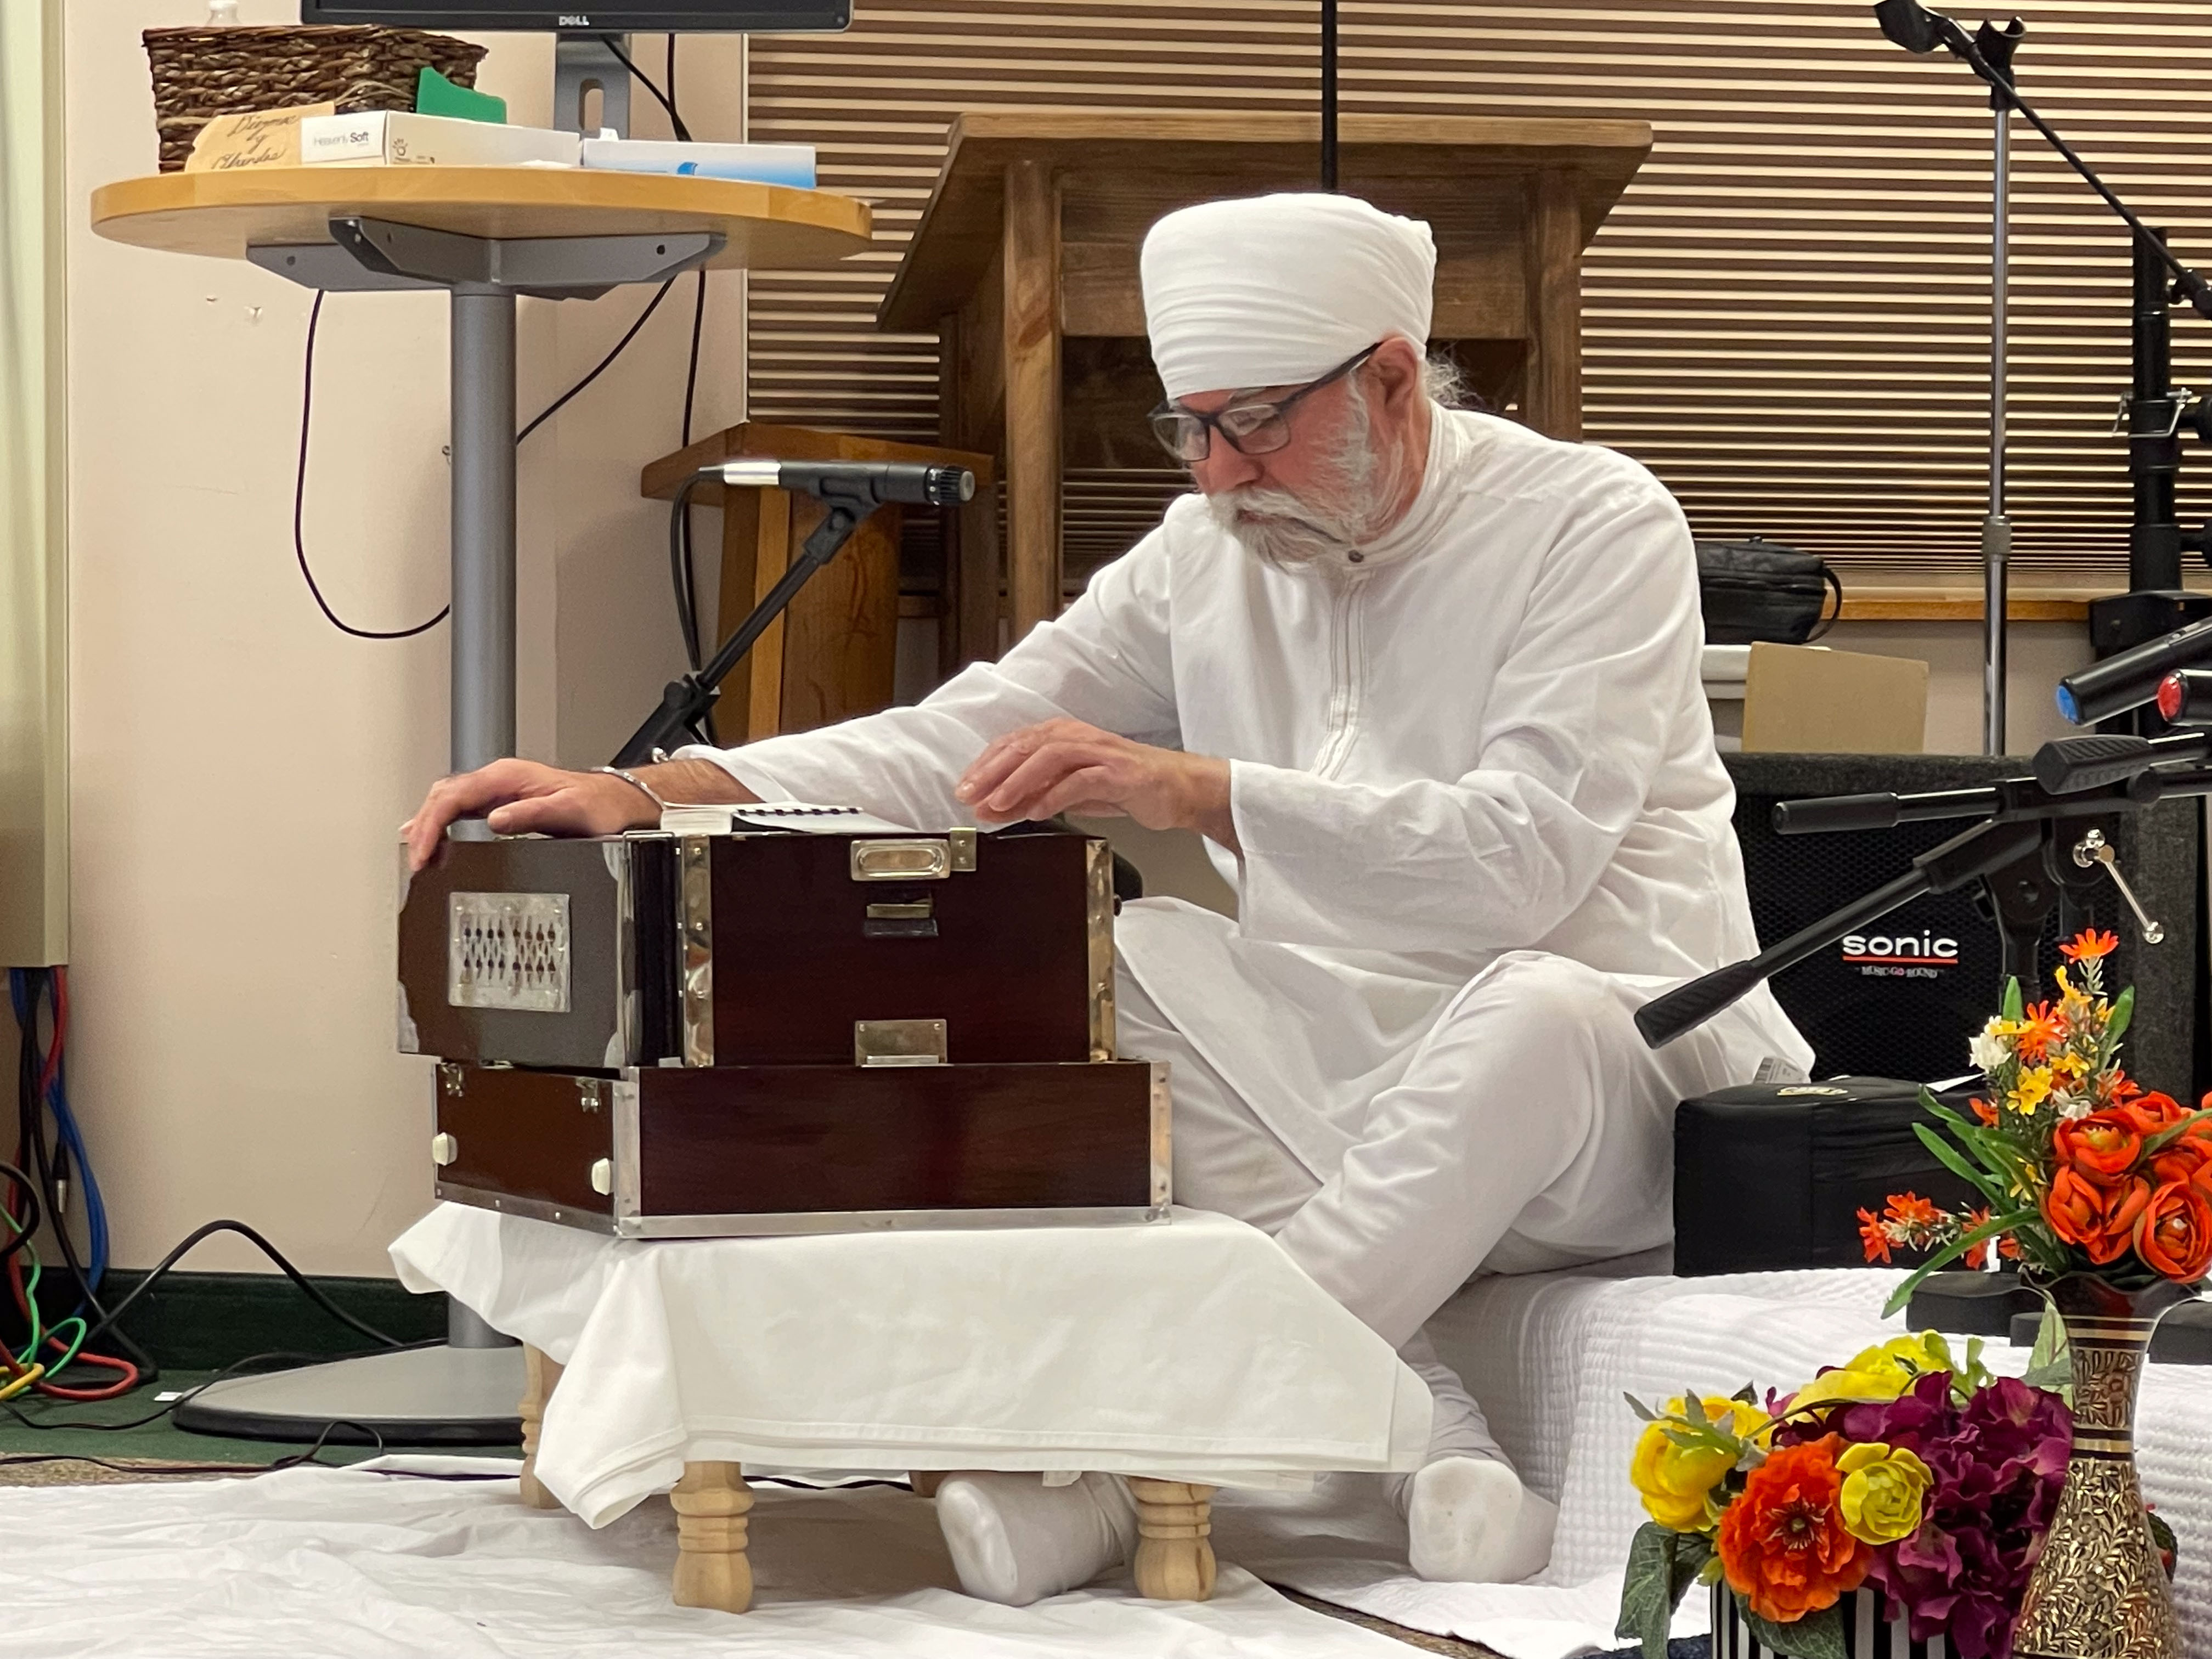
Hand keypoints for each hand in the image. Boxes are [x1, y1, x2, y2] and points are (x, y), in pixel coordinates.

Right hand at [401, 759, 657, 871]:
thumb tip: (495, 820)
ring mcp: (498, 789)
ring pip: (448, 799)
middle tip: (414, 859)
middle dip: (423, 825)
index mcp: (508, 777)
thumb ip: (532, 814)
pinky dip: (441, 822)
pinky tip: (433, 836)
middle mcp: (499, 779)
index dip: (432, 823)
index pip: (454, 796)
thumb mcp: (569, 811)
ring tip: (415, 851)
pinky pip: (460, 807)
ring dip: (428, 822)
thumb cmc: (597, 805)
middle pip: (444, 795)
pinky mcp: (501, 801)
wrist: (613, 801)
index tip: (423, 850)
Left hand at [954, 719, 1237, 850]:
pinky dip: (1055, 796)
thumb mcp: (1072, 793)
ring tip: (997, 804)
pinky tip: (1038, 812)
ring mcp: (1099, 752)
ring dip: (1018, 781)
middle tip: (968, 794)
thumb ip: (1036, 796)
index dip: (984, 765)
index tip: (963, 787)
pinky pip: (1081, 780)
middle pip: (1025, 746)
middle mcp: (1078, 737)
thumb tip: (995, 808)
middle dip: (992, 771)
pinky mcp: (1118, 772)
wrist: (1177, 789)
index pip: (1014, 743)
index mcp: (1063, 735)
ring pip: (1049, 757)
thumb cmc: (1125, 786)